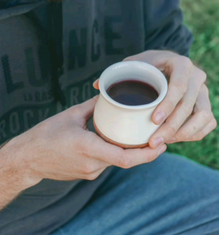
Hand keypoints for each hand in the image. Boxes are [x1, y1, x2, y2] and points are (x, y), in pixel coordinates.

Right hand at [13, 96, 166, 182]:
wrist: (28, 158)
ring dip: (128, 152)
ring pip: (116, 162)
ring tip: (136, 137)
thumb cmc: (45, 135)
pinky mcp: (87, 174)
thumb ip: (93, 106)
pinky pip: (106, 164)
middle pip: (125, 160)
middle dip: (142, 152)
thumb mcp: (71, 115)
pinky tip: (113, 143)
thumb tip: (107, 97)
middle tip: (155, 138)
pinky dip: (114, 154)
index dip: (147, 155)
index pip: (126, 158)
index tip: (161, 146)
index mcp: (88, 147)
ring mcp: (90, 172)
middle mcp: (92, 164)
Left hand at [93, 50, 216, 147]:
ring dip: (183, 133)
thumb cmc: (146, 66)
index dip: (167, 106)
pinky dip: (194, 133)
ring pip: (202, 117)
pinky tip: (175, 139)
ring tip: (162, 142)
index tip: (152, 121)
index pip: (178, 87)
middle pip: (189, 106)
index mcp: (180, 64)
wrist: (164, 65)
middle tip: (152, 142)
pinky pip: (207, 123)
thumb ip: (116, 73)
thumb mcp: (132, 64)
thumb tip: (97, 86)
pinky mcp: (205, 104)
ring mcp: (203, 91)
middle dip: (171, 127)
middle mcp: (196, 77)